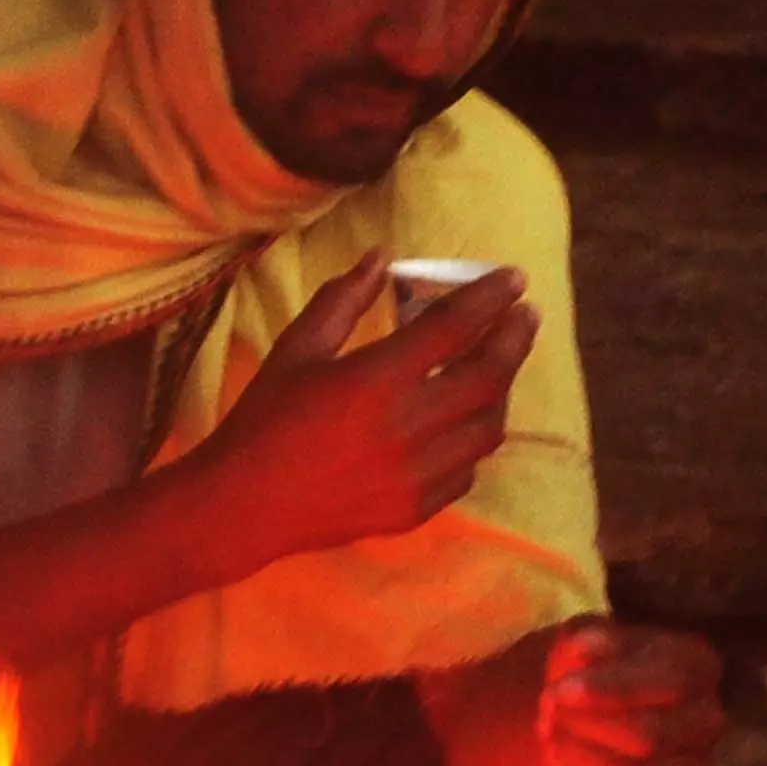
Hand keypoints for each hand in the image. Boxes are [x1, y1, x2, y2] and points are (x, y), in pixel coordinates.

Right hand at [181, 259, 536, 581]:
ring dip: (501, 390)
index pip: (455, 327)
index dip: (491, 297)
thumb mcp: (297, 348)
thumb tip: (381, 257)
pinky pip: (467, 469)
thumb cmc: (264, 419)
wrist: (243, 505)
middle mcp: (408, 427)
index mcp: (376, 379)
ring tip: (496, 365)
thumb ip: (343, 299)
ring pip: (488, 427)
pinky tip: (464, 420)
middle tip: (523, 316)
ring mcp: (417, 474)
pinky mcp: (416, 508)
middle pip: (489, 376)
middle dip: (515, 339)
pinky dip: (473, 438)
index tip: (513, 279)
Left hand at [539, 620, 730, 765]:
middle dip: (584, 728)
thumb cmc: (595, 668)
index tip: (557, 692)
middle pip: (648, 738)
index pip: (668, 684)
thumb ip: (587, 640)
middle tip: (547, 715)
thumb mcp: (586, 639)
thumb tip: (587, 650)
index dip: (608, 691)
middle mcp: (709, 721)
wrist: (595, 712)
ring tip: (552, 738)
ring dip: (576, 759)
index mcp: (699, 667)